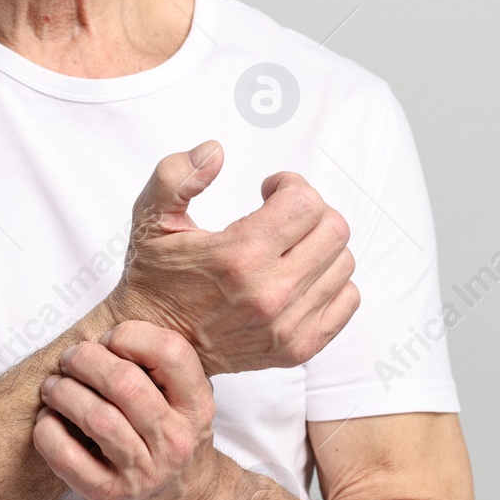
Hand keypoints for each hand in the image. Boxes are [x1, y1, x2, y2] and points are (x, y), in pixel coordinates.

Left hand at [32, 321, 227, 499]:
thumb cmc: (171, 441)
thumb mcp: (185, 403)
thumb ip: (157, 368)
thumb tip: (101, 334)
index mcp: (196, 408)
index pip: (171, 352)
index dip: (130, 335)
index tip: (109, 340)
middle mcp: (175, 441)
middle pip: (124, 383)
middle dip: (86, 360)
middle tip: (70, 358)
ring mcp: (144, 473)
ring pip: (96, 418)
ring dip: (64, 393)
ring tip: (53, 386)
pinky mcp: (110, 495)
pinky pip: (68, 458)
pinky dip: (48, 432)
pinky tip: (47, 420)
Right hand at [105, 141, 359, 375]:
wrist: (154, 343)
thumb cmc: (155, 278)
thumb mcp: (150, 219)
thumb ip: (175, 176)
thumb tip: (215, 151)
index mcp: (237, 256)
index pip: (306, 202)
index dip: (290, 185)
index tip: (269, 191)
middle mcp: (268, 294)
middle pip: (334, 229)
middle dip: (310, 211)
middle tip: (281, 216)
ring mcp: (287, 325)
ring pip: (343, 262)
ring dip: (319, 246)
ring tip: (287, 248)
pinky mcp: (299, 348)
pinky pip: (349, 299)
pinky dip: (331, 281)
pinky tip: (299, 277)